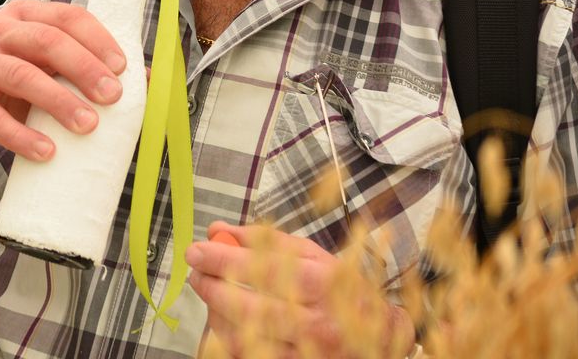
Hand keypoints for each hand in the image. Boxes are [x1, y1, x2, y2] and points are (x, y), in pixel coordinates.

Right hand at [0, 0, 125, 173]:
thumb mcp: (37, 70)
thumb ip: (78, 69)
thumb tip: (144, 81)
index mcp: (21, 16)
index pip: (66, 16)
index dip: (97, 39)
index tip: (123, 68)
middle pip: (46, 41)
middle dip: (85, 68)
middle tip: (112, 97)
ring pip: (22, 76)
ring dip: (59, 102)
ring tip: (88, 126)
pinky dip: (21, 136)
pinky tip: (46, 152)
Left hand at [187, 222, 415, 358]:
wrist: (382, 338)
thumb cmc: (343, 292)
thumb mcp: (313, 256)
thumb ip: (265, 241)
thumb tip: (219, 230)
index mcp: (322, 283)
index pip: (262, 269)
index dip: (223, 259)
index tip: (197, 250)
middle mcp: (316, 321)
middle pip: (249, 307)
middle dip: (212, 287)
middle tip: (196, 272)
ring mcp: (307, 352)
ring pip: (245, 338)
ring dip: (216, 314)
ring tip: (209, 294)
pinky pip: (249, 355)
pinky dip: (229, 339)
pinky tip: (224, 321)